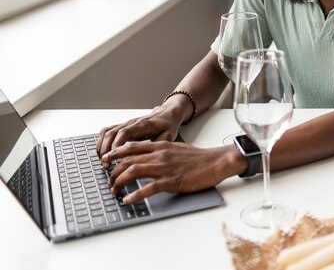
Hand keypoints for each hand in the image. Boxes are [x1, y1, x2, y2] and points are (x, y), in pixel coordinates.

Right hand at [97, 106, 180, 167]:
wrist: (167, 114)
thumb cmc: (168, 125)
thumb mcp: (169, 135)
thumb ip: (159, 144)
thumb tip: (150, 155)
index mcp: (143, 125)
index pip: (125, 133)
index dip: (116, 145)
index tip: (112, 157)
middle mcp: (132, 123)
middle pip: (112, 133)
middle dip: (106, 149)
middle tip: (105, 164)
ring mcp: (126, 123)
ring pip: (107, 131)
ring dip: (102, 146)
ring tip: (102, 160)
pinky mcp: (123, 126)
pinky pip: (108, 131)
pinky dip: (102, 141)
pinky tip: (102, 151)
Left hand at [103, 141, 243, 203]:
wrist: (215, 162)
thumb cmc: (198, 157)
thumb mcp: (176, 147)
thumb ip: (161, 149)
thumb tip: (147, 155)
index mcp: (160, 145)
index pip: (131, 147)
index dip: (115, 154)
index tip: (105, 161)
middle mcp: (159, 155)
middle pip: (128, 160)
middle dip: (113, 172)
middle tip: (108, 181)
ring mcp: (164, 168)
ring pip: (133, 172)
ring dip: (119, 182)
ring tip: (114, 191)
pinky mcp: (171, 181)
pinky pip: (148, 188)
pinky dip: (135, 195)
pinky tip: (128, 200)